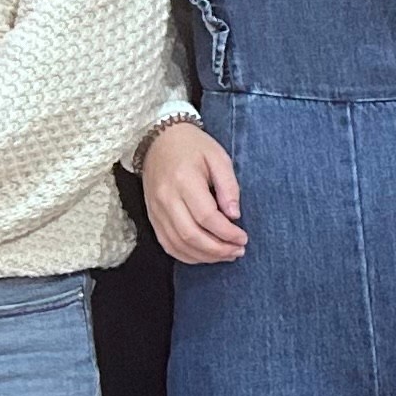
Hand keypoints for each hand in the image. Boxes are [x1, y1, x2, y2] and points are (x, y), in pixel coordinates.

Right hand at [141, 122, 247, 263]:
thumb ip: (229, 186)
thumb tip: (234, 215)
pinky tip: (205, 255)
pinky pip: (167, 244)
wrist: (159, 140)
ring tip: (226, 255)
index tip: (243, 238)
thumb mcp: (218, 157)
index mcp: (184, 181)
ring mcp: (156, 210)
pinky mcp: (152, 216)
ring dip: (204, 256)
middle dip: (218, 250)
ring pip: (178, 244)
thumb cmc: (193, 146)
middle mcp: (166, 198)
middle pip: (191, 235)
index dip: (227, 233)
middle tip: (238, 251)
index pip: (206, 217)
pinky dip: (186, 255)